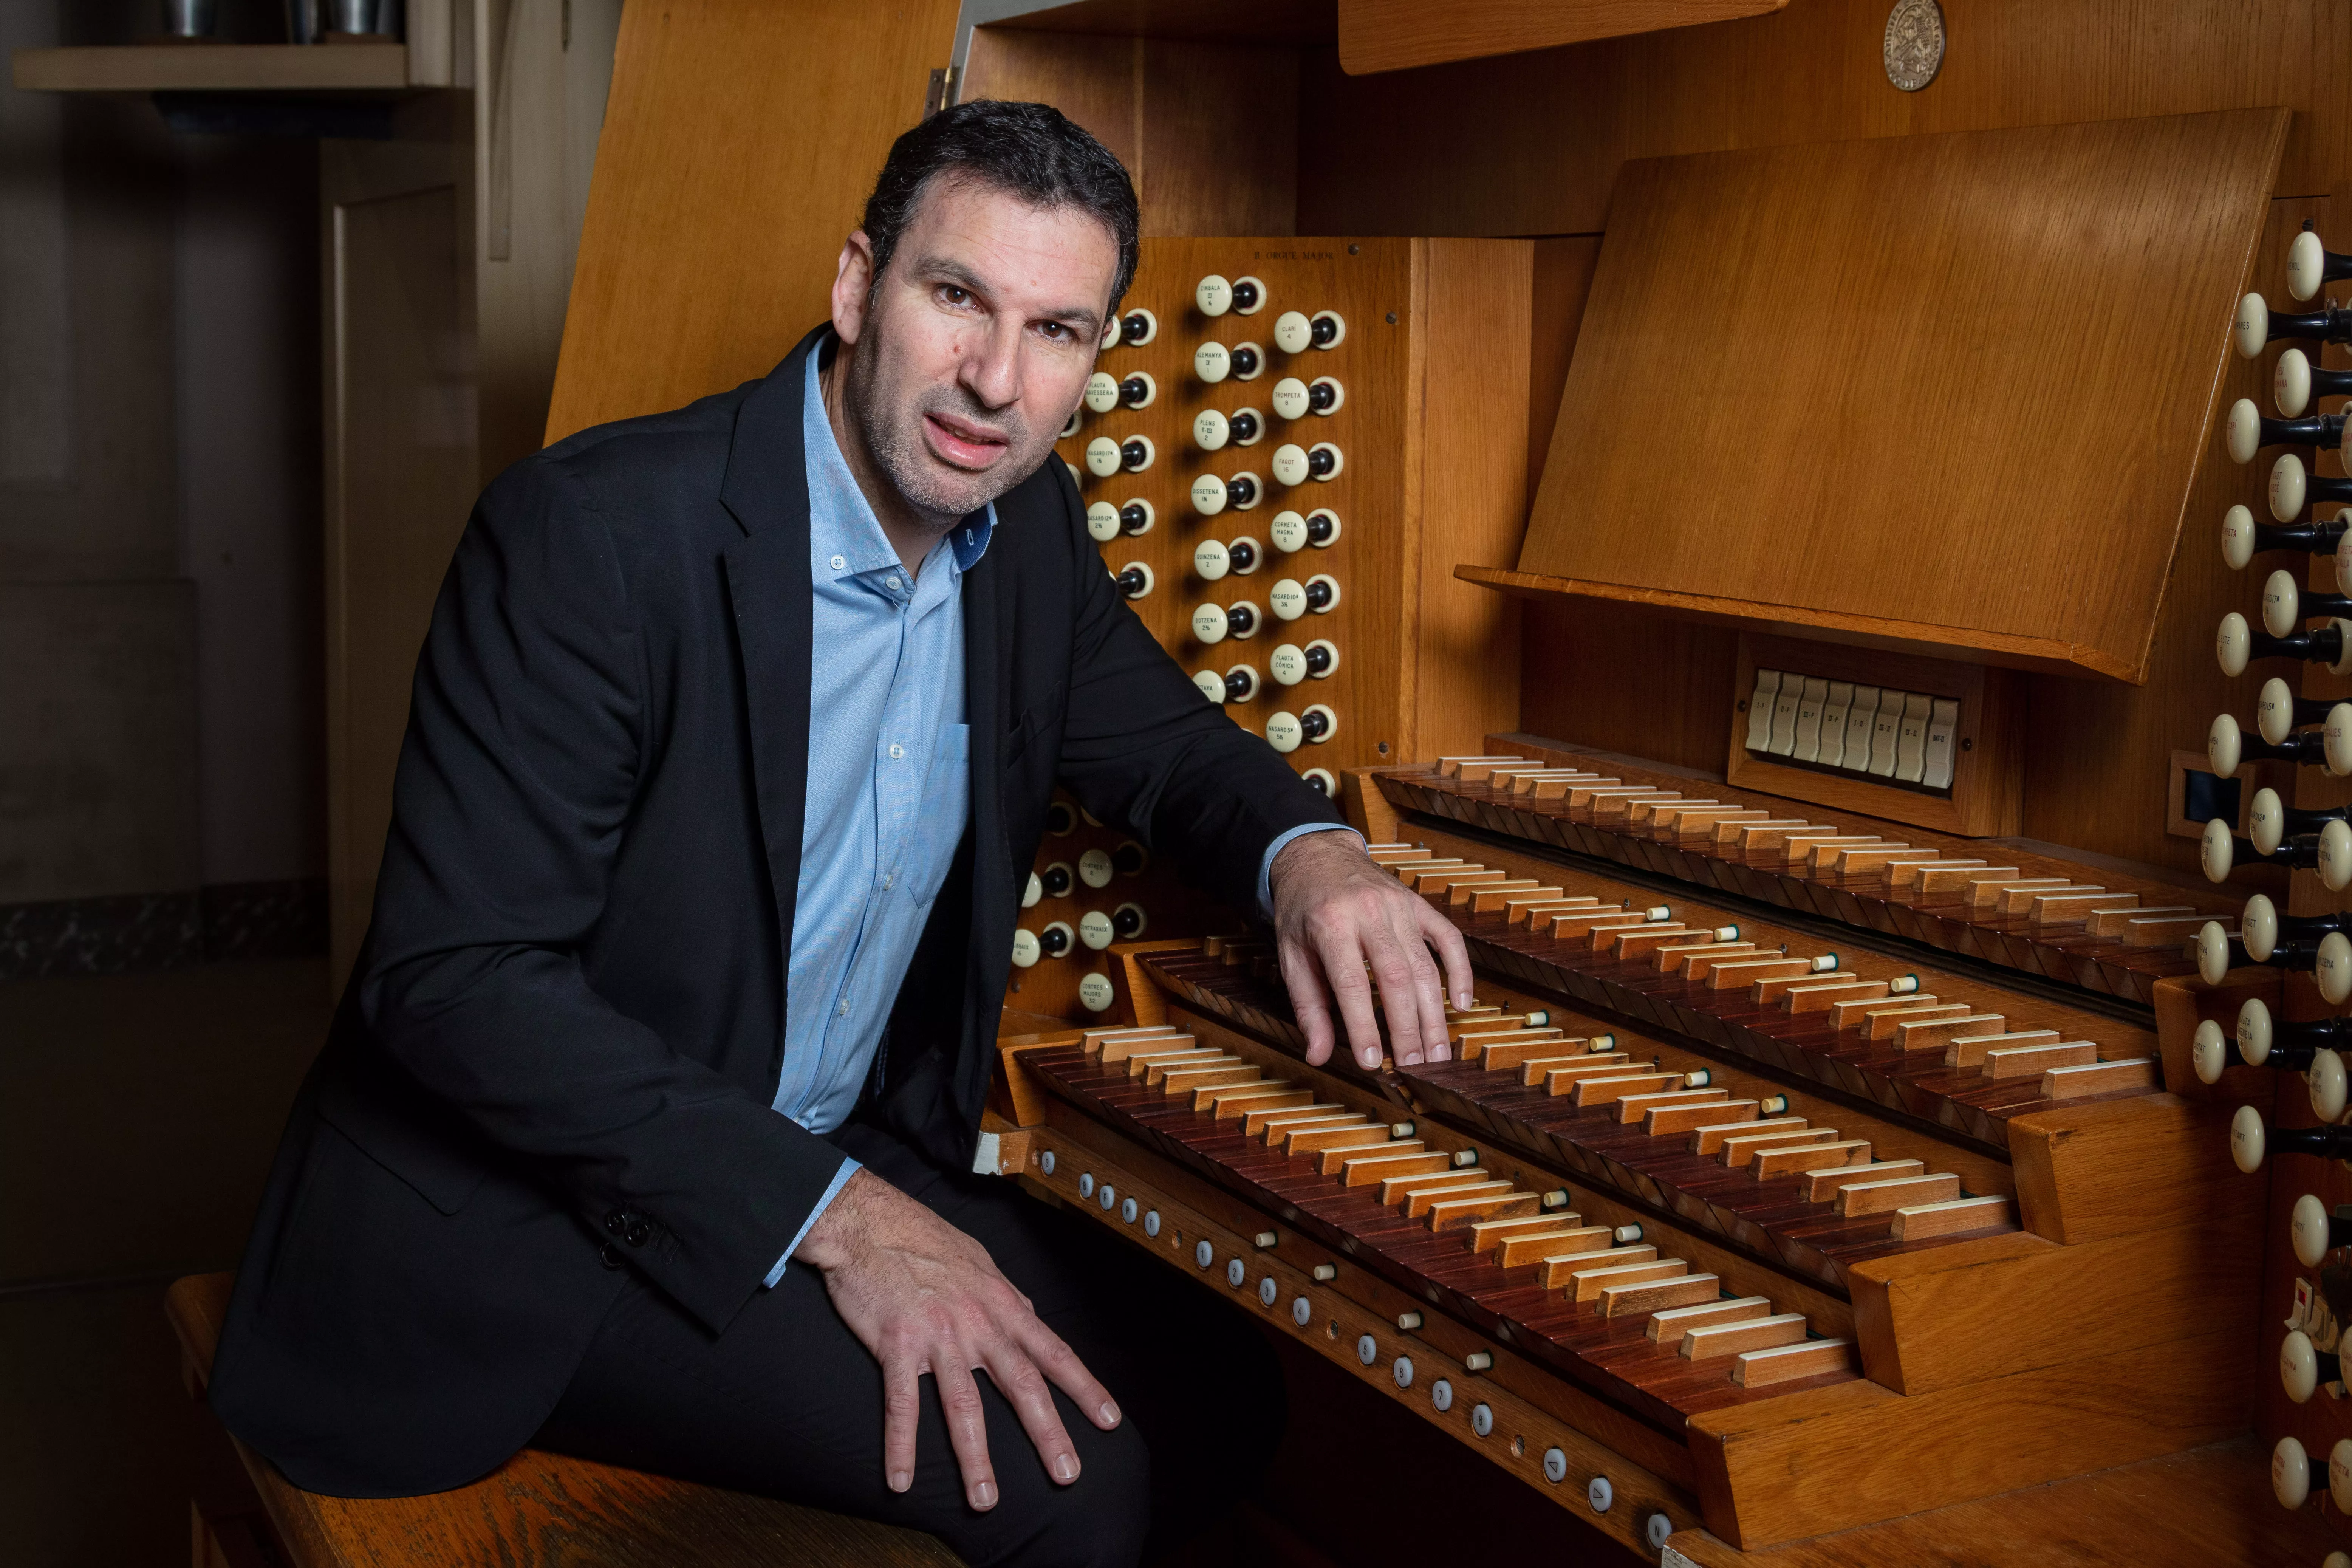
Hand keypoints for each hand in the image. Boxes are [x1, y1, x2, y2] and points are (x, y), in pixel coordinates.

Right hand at [797, 1169, 1119, 1507]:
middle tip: (1068, 1474)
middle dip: (1047, 1432)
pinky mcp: (896, 1344)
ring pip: (963, 1404)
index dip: (1084, 1387)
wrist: (869, 1222)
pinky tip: (901, 1479)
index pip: (1054, 1351)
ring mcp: (938, 1335)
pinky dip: (902, 1444)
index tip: (1109, 1421)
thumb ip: (1005, 1298)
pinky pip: (901, 1403)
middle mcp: (978, 1323)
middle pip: (1021, 1384)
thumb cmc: (925, 1241)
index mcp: (1002, 1304)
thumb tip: (1029, 1317)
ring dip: (975, 1456)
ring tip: (986, 1499)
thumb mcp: (980, 1263)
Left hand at [1269, 830, 1473, 1070]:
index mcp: (1330, 924)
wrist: (1317, 855)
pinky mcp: (1419, 904)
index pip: (1352, 983)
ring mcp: (1399, 906)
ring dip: (1434, 1013)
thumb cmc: (1301, 911)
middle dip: (1408, 1027)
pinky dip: (1460, 972)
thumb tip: (1317, 1055)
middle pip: (1396, 977)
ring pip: (1425, 965)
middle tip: (1415, 1066)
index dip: (1364, 1026)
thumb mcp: (1290, 955)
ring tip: (1437, 1052)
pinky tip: (1461, 1005)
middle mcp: (1369, 913)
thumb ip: (1307, 1006)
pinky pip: (1448, 938)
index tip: (1372, 1062)